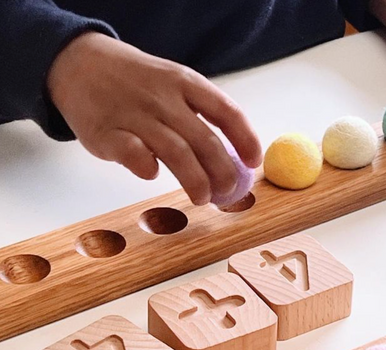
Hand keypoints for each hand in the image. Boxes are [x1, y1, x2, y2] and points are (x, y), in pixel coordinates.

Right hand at [47, 32, 261, 204]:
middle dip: (223, 172)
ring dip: (195, 180)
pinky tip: (152, 175)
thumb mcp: (173, 82)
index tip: (253, 163)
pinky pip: (132, 152)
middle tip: (227, 192)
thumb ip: (199, 113)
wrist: (81, 64)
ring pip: (175, 152)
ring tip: (203, 198)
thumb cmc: (137, 83)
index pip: (227, 112)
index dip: (246, 140)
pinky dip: (145, 166)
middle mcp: (164, 98)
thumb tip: (232, 154)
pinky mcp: (107, 132)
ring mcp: (135, 114)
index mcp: (186, 83)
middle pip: (205, 141)